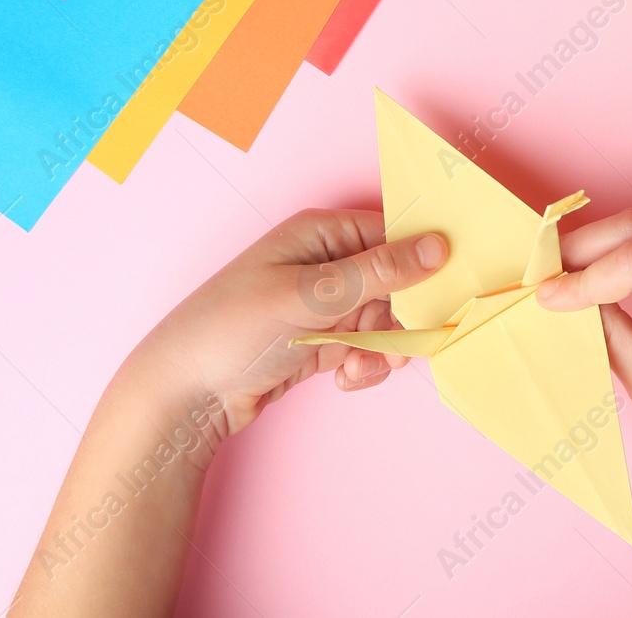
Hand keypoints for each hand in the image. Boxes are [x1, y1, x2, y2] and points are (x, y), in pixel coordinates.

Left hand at [122, 209, 446, 454]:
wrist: (184, 395)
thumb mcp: (309, 297)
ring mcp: (324, 305)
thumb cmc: (232, 330)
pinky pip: (366, 347)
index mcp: (321, 235)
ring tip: (358, 366)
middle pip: (396, 283)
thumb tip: (437, 246)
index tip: (447, 292)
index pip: (393, 235)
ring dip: (382, 348)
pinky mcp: (321, 341)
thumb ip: (377, 273)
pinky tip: (345, 376)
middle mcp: (326, 264)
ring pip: (385, 321)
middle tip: (398, 346)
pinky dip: (364, 364)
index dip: (423, 263)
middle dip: (401, 318)